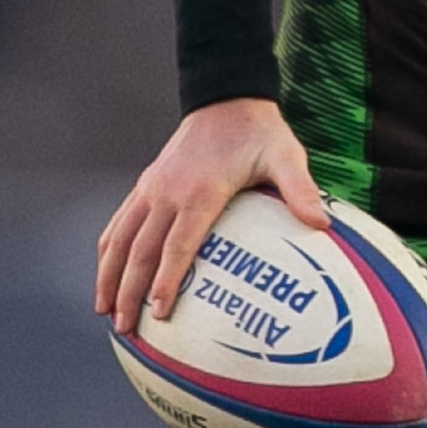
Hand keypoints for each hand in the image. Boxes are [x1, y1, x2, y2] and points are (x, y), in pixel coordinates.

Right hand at [93, 98, 324, 334]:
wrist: (226, 99)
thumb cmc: (260, 133)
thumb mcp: (286, 156)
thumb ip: (300, 190)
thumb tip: (323, 224)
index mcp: (200, 192)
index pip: (177, 246)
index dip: (166, 281)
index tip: (159, 313)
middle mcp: (167, 192)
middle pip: (140, 251)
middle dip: (128, 292)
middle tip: (124, 329)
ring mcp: (151, 188)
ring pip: (120, 239)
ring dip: (108, 277)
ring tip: (103, 312)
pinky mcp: (146, 184)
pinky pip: (120, 222)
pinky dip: (108, 251)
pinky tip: (106, 274)